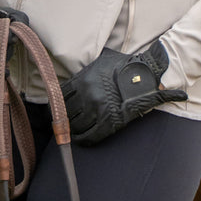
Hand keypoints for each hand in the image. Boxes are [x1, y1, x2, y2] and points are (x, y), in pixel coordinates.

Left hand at [61, 39, 187, 145]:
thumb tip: (74, 70)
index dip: (56, 105)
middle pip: (66, 112)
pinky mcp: (109, 123)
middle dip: (63, 118)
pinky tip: (80, 139)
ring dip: (72, 130)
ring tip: (72, 131)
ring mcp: (97, 110)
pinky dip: (82, 140)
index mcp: (82, 80)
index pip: (60, 96)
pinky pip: (89, 136)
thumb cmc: (123, 66)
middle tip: (63, 123)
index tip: (55, 110)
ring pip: (75, 125)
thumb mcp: (100, 60)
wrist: (144, 77)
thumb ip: (85, 69)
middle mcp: (87, 95)